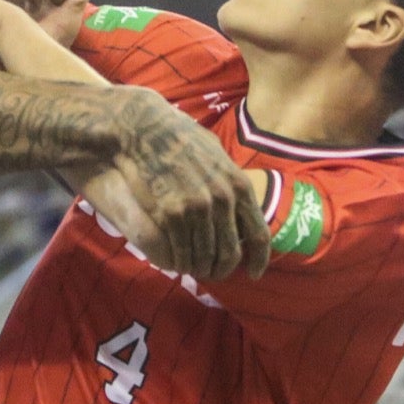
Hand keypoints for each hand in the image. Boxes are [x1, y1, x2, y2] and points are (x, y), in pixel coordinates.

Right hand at [111, 88, 269, 281]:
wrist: (144, 129)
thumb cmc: (178, 138)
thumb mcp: (215, 154)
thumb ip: (230, 179)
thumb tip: (241, 198)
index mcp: (238, 185)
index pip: (259, 234)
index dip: (258, 259)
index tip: (253, 273)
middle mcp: (222, 199)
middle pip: (231, 252)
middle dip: (223, 269)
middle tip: (214, 274)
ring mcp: (197, 208)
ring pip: (205, 255)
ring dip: (200, 267)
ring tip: (193, 269)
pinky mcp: (171, 214)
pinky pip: (181, 251)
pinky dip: (180, 262)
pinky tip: (176, 263)